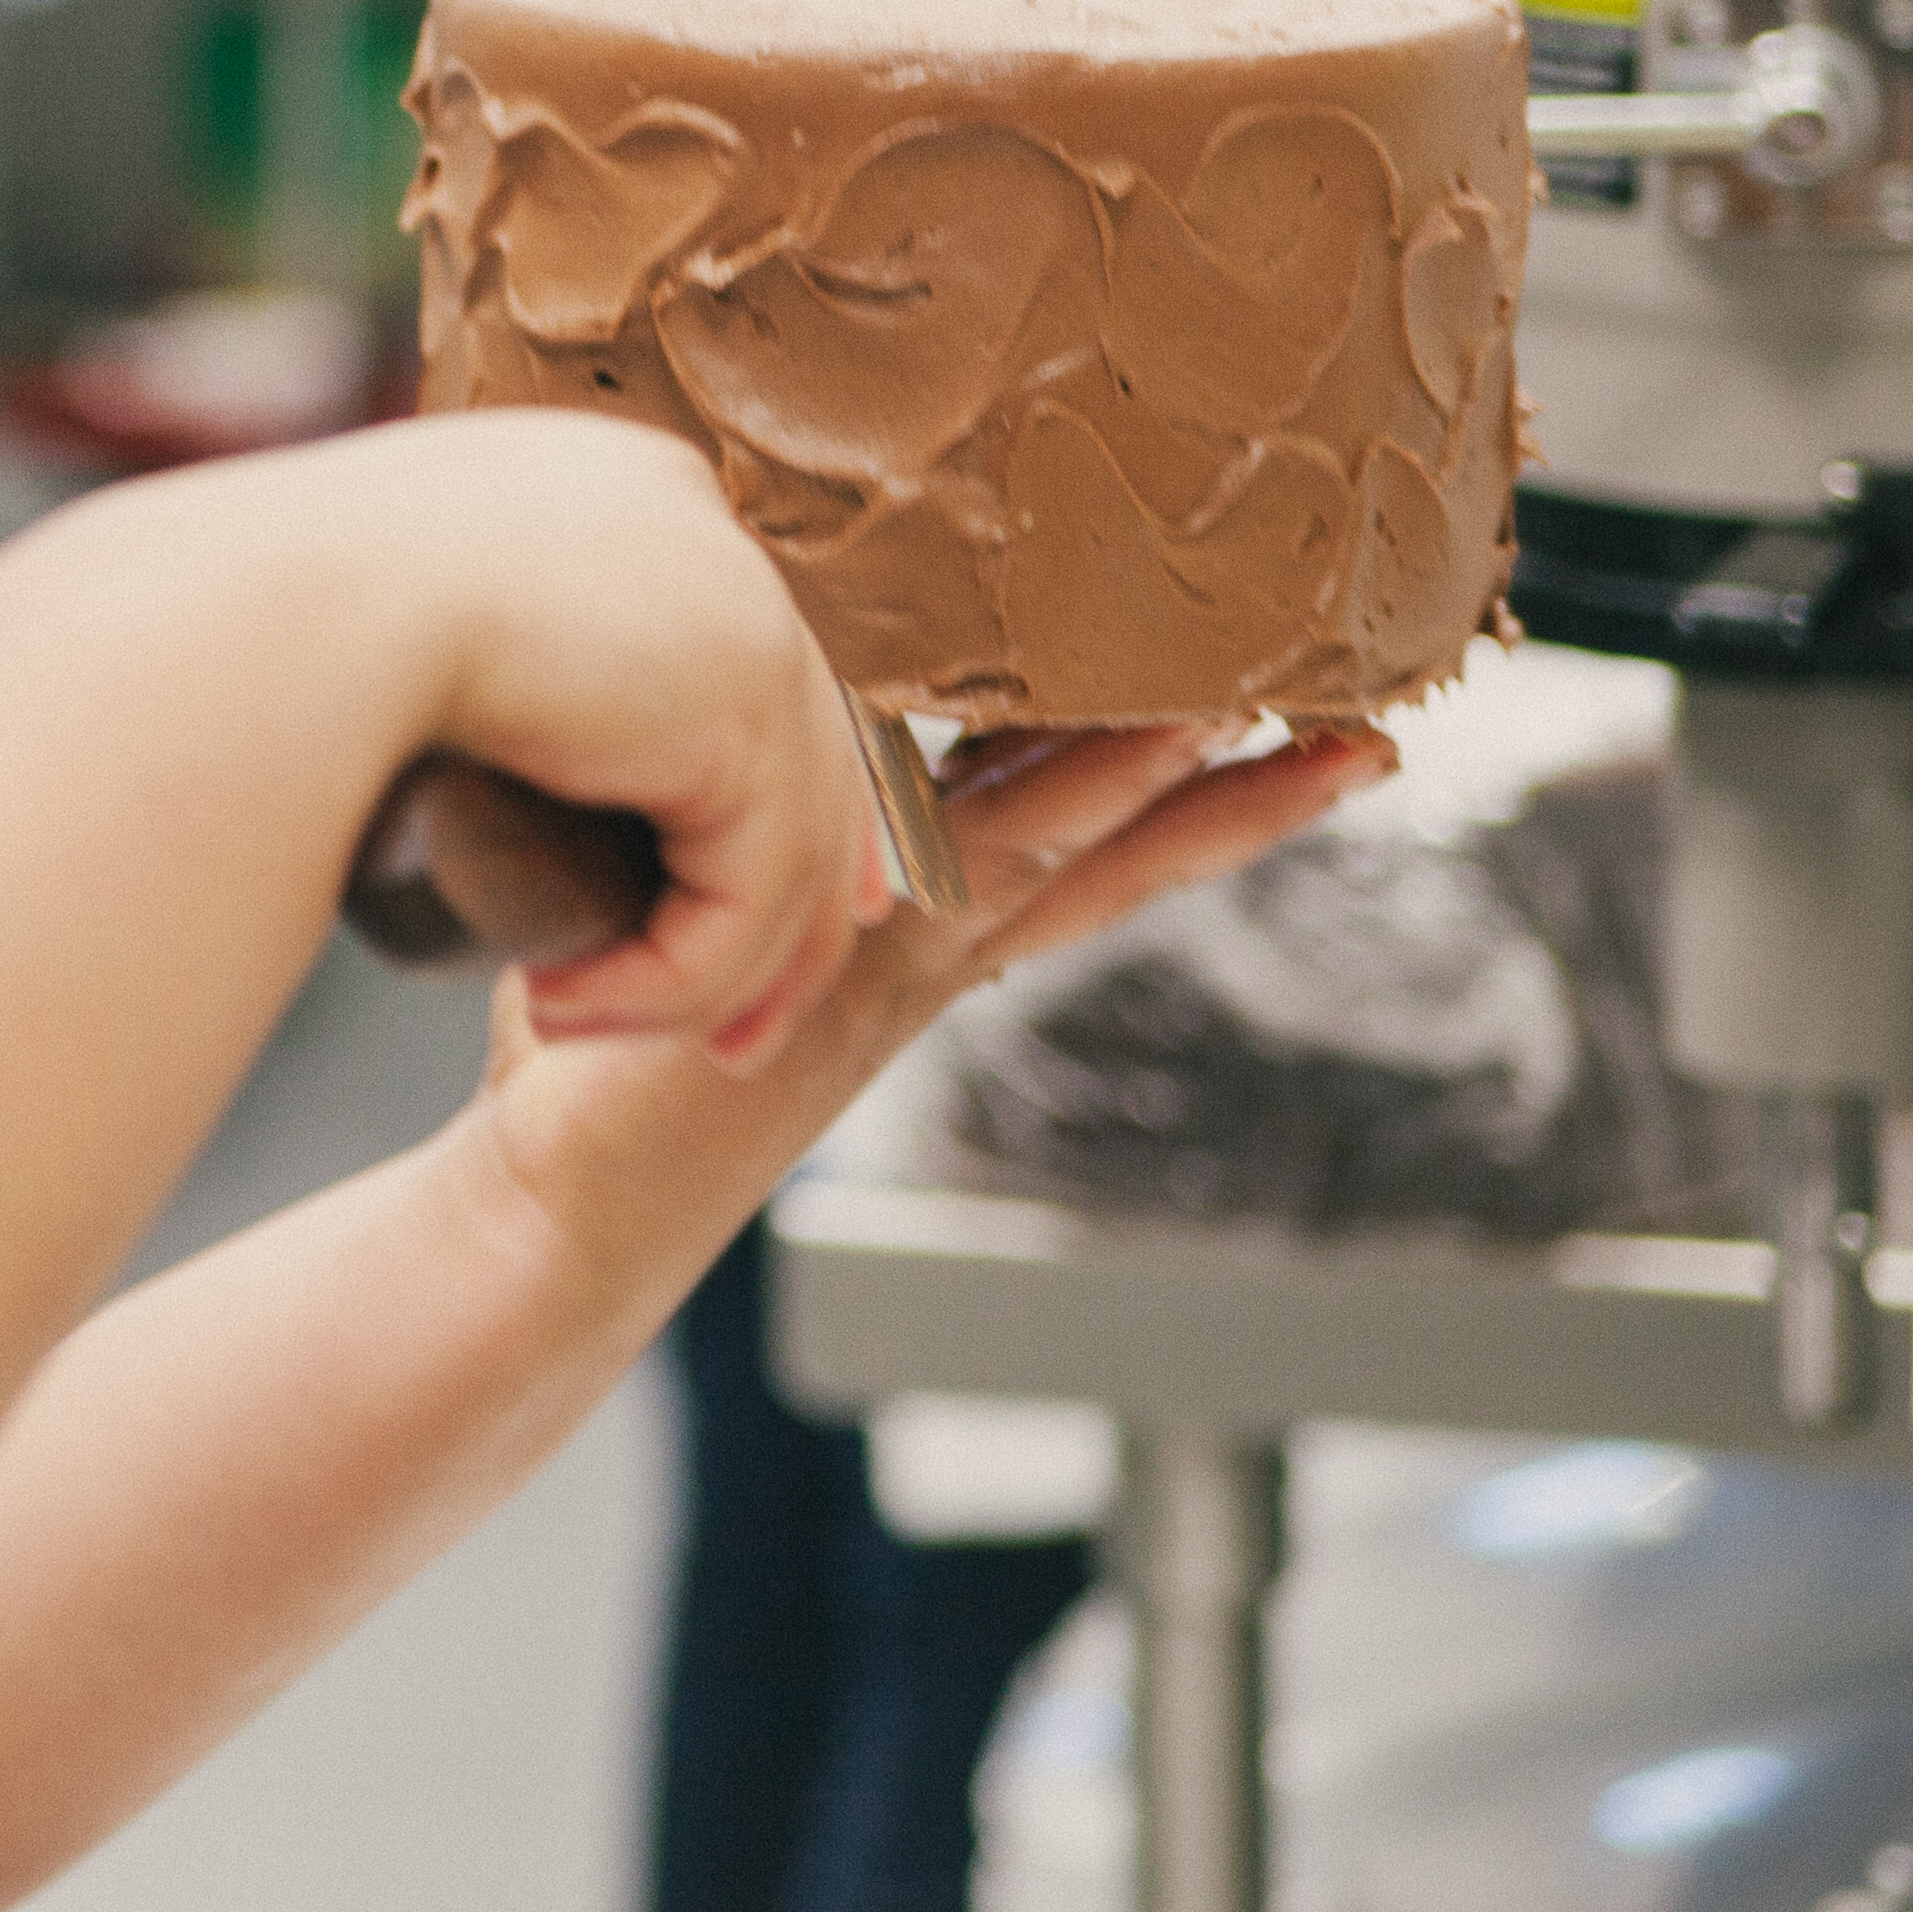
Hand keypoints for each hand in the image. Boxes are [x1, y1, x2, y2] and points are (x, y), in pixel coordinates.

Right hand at [272, 411, 879, 1076]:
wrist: (280, 612)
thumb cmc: (272, 615)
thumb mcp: (400, 615)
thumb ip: (472, 643)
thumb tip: (471, 720)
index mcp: (625, 487)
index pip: (735, 653)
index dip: (744, 792)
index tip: (711, 906)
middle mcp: (703, 528)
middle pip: (796, 743)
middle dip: (774, 910)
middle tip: (723, 1028)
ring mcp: (741, 609)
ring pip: (783, 840)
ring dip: (692, 973)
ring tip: (578, 1026)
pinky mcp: (744, 706)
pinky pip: (748, 891)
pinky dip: (669, 981)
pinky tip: (564, 1007)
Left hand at [468, 710, 1393, 1242]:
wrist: (554, 1207)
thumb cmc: (580, 1055)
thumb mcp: (657, 904)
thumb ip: (704, 828)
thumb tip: (680, 722)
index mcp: (893, 924)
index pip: (1048, 822)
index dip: (1150, 772)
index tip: (1246, 704)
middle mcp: (922, 944)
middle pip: (1111, 841)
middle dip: (1236, 784)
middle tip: (1358, 719)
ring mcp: (901, 959)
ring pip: (1067, 841)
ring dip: (1176, 778)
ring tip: (1279, 713)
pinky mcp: (858, 965)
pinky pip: (983, 859)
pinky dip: (1064, 805)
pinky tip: (1114, 749)